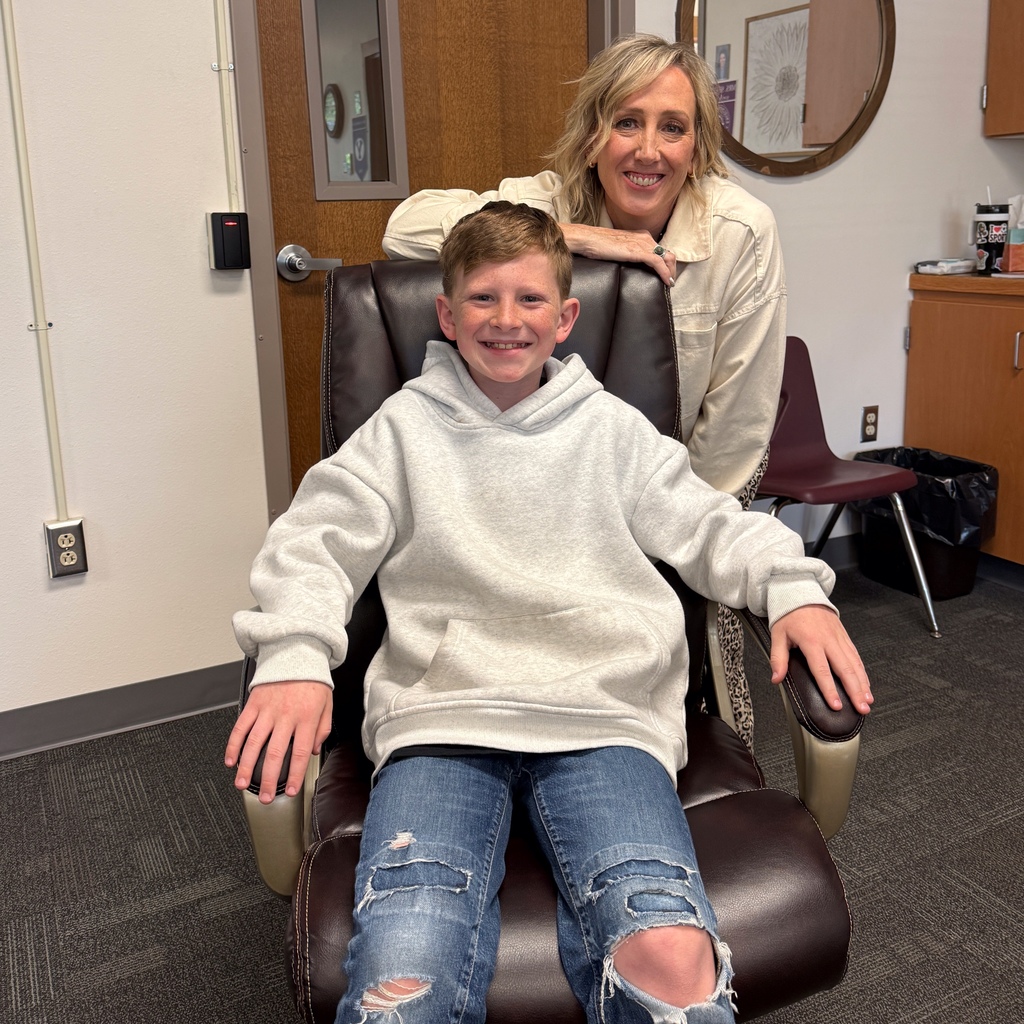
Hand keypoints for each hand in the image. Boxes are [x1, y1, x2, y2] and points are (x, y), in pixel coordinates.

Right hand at [224, 680, 332, 803]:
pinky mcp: (253, 703)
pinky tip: (230, 759)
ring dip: (246, 767)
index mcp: (306, 718)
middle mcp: (286, 716)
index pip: (300, 753)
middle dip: (269, 779)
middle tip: (265, 796)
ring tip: (242, 784)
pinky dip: (233, 745)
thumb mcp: (327, 704)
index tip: (291, 790)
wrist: (297, 653)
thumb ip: (322, 729)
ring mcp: (267, 710)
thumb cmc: (312, 680)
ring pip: (254, 744)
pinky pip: (240, 727)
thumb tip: (314, 750)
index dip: (295, 775)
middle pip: (275, 754)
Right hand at [559, 222, 677, 286]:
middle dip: (671, 269)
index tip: (666, 275)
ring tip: (669, 284)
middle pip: (667, 253)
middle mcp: (645, 238)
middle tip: (669, 282)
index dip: (666, 263)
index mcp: (641, 236)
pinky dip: (665, 273)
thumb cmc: (598, 245)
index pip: (660, 249)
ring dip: (670, 272)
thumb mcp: (618, 249)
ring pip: (666, 258)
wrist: (589, 239)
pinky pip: (658, 263)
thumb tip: (631, 264)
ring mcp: (642, 244)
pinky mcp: (638, 251)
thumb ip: (628, 253)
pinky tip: (666, 281)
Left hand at [769, 605, 872, 714]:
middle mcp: (829, 641)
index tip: (836, 705)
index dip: (829, 689)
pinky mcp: (845, 636)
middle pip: (845, 670)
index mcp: (812, 641)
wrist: (801, 592)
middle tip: (862, 709)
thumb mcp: (777, 635)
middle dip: (855, 691)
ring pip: (854, 664)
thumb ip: (778, 658)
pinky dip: (863, 672)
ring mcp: (839, 638)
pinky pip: (856, 656)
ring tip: (867, 701)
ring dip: (863, 684)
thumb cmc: (789, 615)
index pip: (822, 670)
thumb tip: (776, 678)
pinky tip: (866, 685)